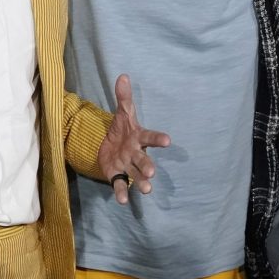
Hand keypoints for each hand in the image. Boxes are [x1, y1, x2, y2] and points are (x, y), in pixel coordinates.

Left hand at [98, 74, 170, 204]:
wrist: (109, 146)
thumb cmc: (121, 130)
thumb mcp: (122, 114)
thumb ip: (123, 98)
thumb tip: (123, 76)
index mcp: (138, 137)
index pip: (149, 137)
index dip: (158, 139)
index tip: (168, 141)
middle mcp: (136, 153)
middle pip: (143, 159)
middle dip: (147, 166)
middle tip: (152, 172)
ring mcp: (127, 166)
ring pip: (136, 175)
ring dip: (141, 182)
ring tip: (146, 190)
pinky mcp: (117, 176)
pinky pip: (120, 185)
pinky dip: (122, 192)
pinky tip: (123, 201)